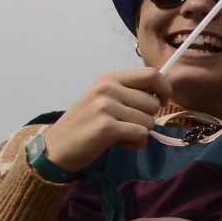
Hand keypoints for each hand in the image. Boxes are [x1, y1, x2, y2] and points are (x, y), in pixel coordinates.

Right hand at [40, 68, 170, 171]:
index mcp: (109, 78)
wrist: (57, 146)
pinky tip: (119, 143)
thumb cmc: (85, 123)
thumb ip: (129, 92)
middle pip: (153, 102)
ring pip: (149, 121)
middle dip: (147, 118)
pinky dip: (135, 143)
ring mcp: (106, 107)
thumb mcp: (104, 98)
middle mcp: (107, 88)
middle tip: (127, 124)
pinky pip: (141, 134)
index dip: (164, 89)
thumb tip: (162, 90)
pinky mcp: (107, 127)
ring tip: (120, 134)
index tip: (159, 102)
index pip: (152, 74)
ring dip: (140, 133)